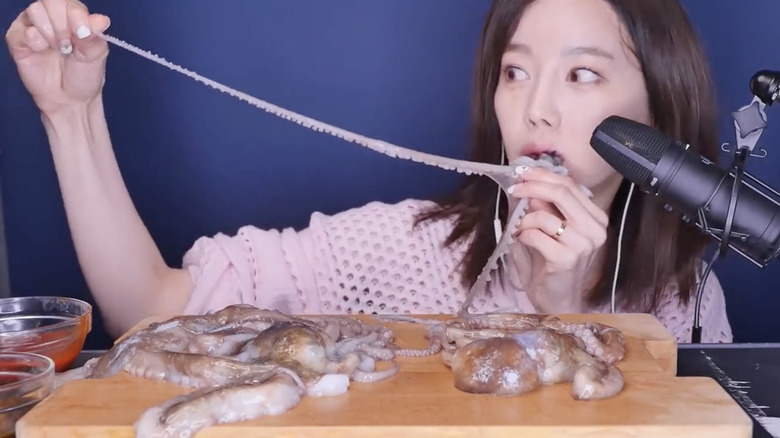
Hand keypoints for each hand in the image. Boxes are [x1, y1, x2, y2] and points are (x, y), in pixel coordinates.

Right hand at [5, 0, 110, 115]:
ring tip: (57, 49)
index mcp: (73, 16)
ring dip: (49, 32)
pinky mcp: (17, 40)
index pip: (69, 2)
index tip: (82, 34)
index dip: (75, 15)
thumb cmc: (85, 75)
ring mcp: (33, 26)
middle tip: (68, 45)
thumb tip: (100, 20)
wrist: (70, 99)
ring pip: (34, 10)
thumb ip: (95, 36)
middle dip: (62, 24)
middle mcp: (52, 16)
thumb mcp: (96, 56)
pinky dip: (34, 41)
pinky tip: (42, 52)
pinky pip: (21, 30)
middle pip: (50, 0)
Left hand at [507, 168, 608, 312]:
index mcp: (595, 218)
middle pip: (561, 193)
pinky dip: (522, 235)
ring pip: (544, 215)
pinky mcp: (566, 259)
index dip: (544, 175)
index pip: (570, 186)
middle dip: (532, 187)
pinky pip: (535, 235)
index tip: (523, 172)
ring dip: (524, 219)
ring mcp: (583, 245)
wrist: (558, 299)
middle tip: (514, 189)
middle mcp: (595, 229)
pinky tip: (522, 241)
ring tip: (519, 229)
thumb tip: (531, 184)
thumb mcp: (552, 229)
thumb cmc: (553, 263)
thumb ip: (547, 207)